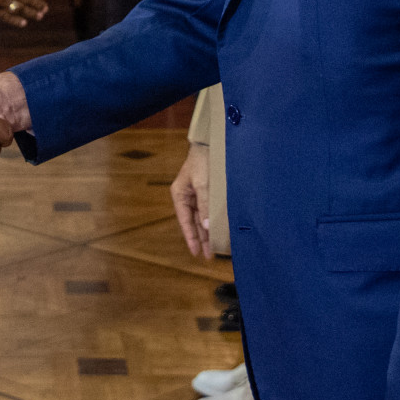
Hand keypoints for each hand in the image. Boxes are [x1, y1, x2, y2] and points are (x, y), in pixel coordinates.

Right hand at [170, 144, 211, 258]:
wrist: (211, 143)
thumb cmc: (202, 161)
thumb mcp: (203, 185)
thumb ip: (205, 206)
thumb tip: (206, 227)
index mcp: (180, 195)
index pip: (185, 222)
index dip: (191, 238)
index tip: (196, 253)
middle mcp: (187, 197)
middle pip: (194, 222)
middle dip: (202, 238)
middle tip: (209, 255)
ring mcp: (197, 194)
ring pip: (202, 218)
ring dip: (208, 231)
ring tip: (214, 247)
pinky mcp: (207, 191)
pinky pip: (209, 210)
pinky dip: (213, 220)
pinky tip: (219, 229)